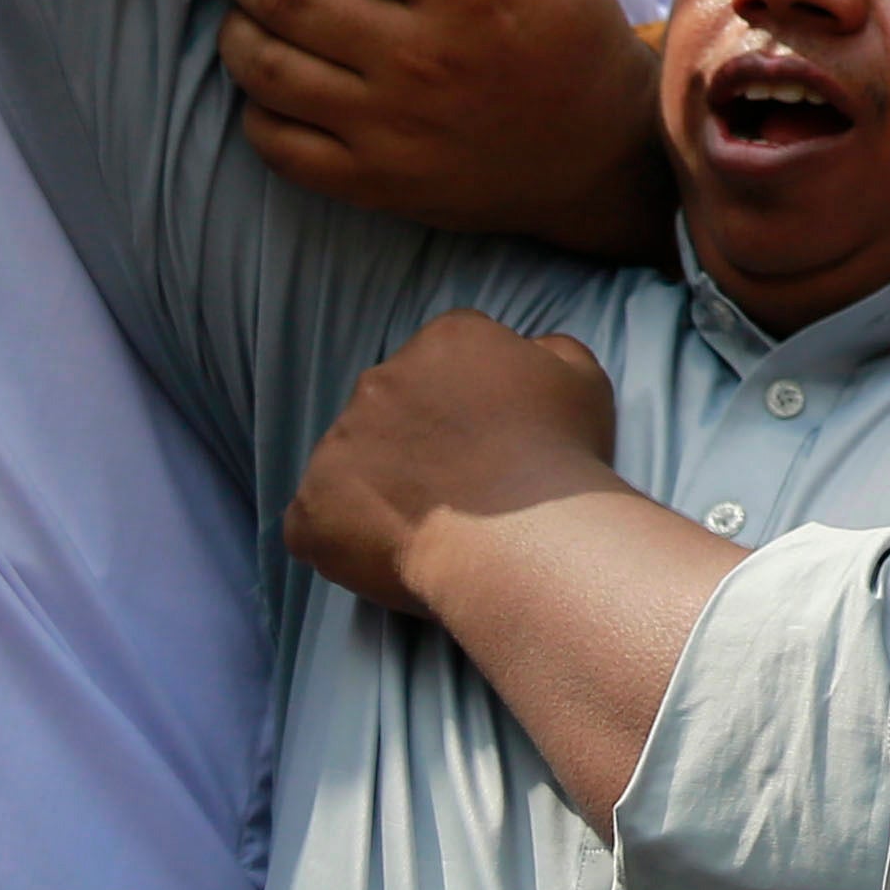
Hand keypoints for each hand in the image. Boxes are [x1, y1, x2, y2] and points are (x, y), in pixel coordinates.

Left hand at [207, 0, 675, 251]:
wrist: (600, 154)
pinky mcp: (373, 180)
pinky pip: (275, 140)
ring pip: (265, 68)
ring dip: (233, 25)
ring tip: (243, 0)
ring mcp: (392, 125)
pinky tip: (270, 76)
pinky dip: (253, 104)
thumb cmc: (573, 31)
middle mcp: (422, 56)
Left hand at [282, 310, 622, 617]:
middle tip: (459, 481)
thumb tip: (523, 353)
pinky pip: (313, 520)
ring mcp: (336, 447)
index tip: (488, 432)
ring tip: (429, 523)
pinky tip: (390, 549)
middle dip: (416, 434)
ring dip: (378, 482)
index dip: (468, 394)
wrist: (526, 539)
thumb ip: (544, 350)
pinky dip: (343, 534)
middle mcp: (379, 380)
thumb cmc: (561, 457)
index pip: (446, 353)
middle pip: (390, 401)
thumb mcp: (581, 376)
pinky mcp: (308, 512)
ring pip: (350, 459)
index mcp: (445, 340)